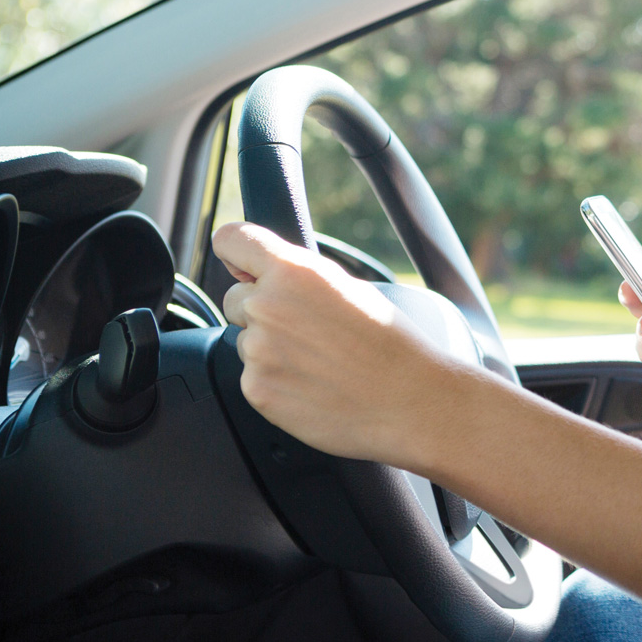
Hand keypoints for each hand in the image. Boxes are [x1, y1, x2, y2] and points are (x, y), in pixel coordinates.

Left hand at [212, 221, 496, 467]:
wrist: (411, 402)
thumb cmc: (393, 346)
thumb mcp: (352, 289)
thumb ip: (300, 277)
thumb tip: (259, 276)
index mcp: (294, 271)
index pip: (231, 239)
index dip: (236, 253)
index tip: (243, 266)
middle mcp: (268, 305)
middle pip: (234, 297)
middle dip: (260, 309)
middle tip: (306, 330)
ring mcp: (258, 351)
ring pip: (245, 341)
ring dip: (271, 350)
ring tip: (320, 363)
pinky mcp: (257, 389)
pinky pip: (253, 377)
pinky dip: (277, 382)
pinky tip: (315, 385)